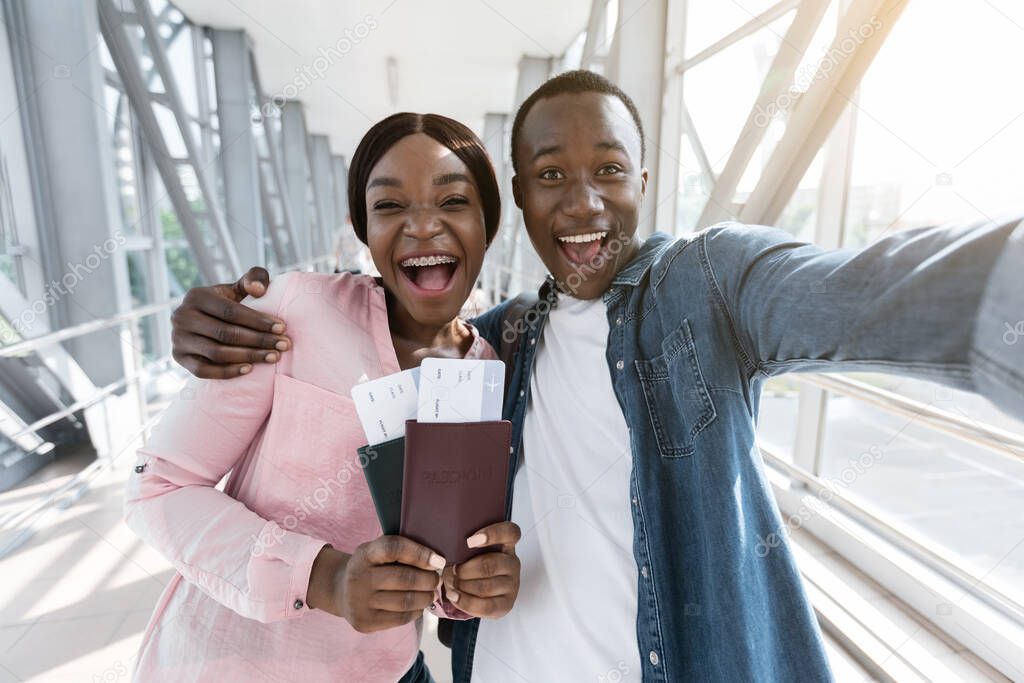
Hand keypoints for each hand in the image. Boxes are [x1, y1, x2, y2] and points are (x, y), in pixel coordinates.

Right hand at [171, 267, 290, 378]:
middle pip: (225, 333)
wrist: (202, 321)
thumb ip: (254, 278)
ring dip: (249, 356)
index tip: (282, 328)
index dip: (258, 321)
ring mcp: (178, 339)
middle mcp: (181, 317)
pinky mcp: (179, 358)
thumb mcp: (237, 288)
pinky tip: (249, 369)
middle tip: (283, 345)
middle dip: (259, 340)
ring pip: (217, 353)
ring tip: (273, 356)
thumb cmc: (226, 303)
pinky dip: (227, 372)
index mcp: (196, 296)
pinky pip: (203, 371)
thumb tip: (259, 289)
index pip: (231, 311)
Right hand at [307, 537, 445, 633]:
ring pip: (406, 601)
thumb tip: (436, 562)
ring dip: (426, 597)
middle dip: (429, 580)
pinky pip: (400, 618)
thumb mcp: (375, 551)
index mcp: (364, 554)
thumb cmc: (369, 567)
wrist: (339, 590)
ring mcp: (360, 602)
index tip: (439, 561)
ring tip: (431, 592)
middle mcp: (359, 577)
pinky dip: (416, 611)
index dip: (420, 553)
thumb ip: (399, 551)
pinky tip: (418, 605)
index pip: (394, 548)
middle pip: (405, 578)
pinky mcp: (364, 622)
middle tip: (436, 579)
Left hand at [442, 522, 521, 617]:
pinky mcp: (507, 604)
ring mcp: (512, 585)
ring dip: (463, 586)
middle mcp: (512, 563)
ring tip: (451, 583)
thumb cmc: (473, 563)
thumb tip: (450, 555)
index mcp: (506, 544)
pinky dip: (465, 602)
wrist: (478, 588)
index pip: (510, 532)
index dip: (492, 534)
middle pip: (490, 565)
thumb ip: (465, 546)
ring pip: (486, 587)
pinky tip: (453, 596)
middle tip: (452, 570)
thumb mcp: (472, 550)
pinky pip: (485, 606)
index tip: (469, 541)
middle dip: (465, 570)